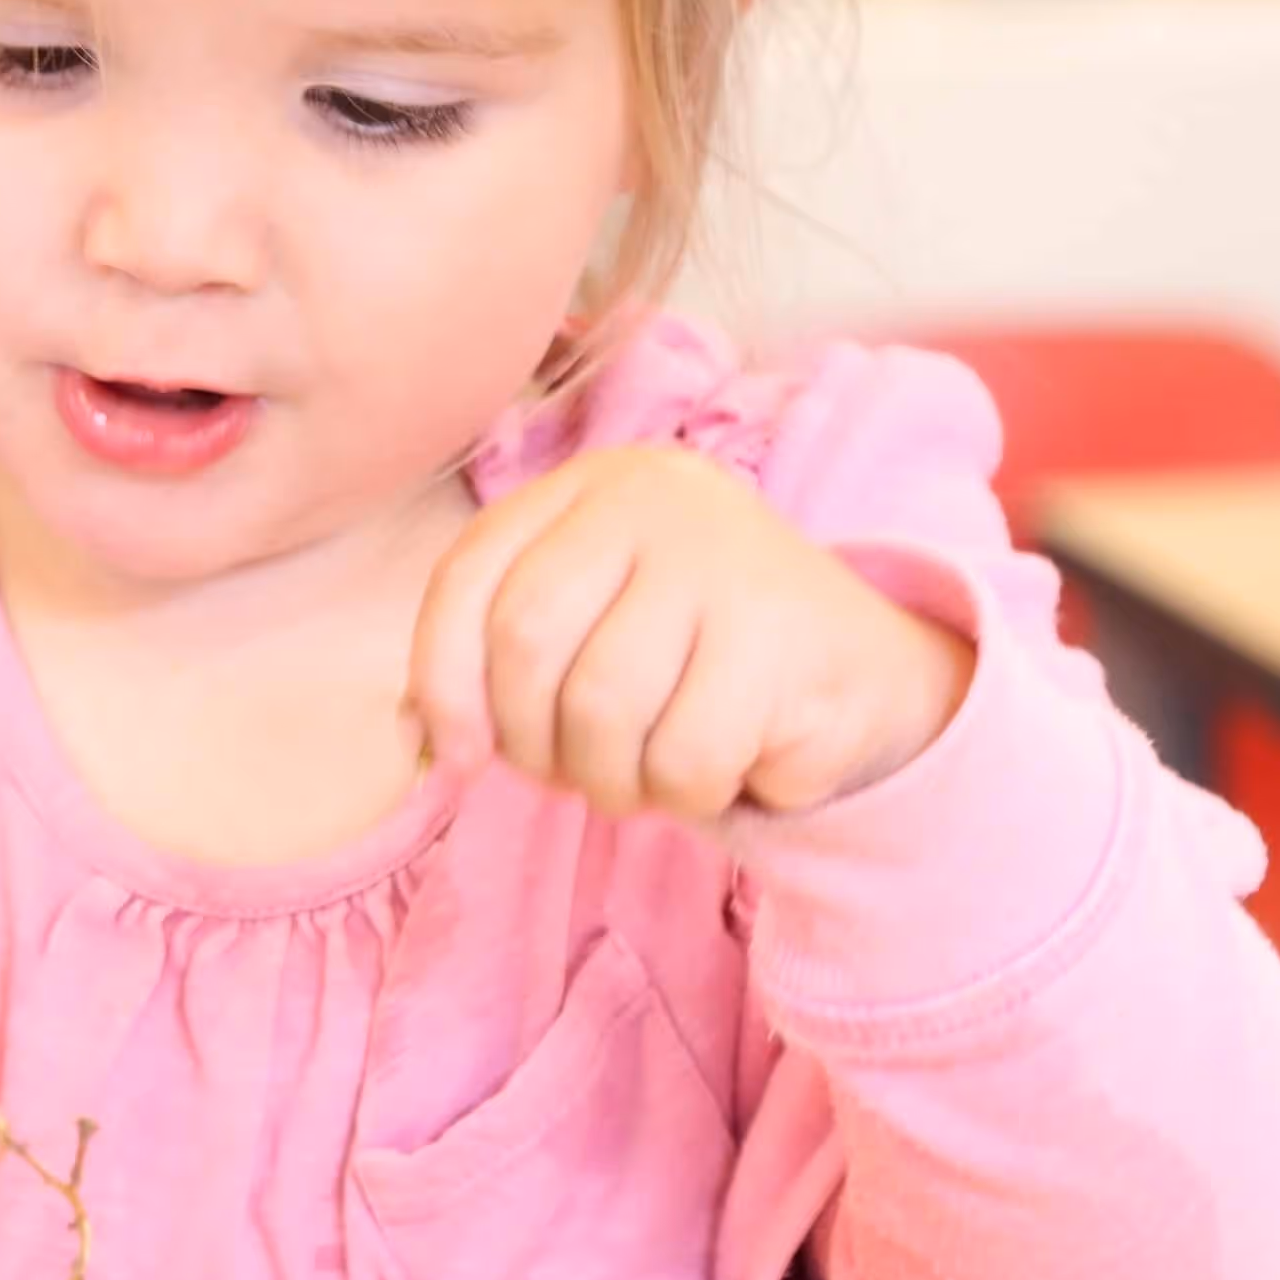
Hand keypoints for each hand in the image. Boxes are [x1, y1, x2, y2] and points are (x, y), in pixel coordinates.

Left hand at [409, 446, 976, 821]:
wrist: (863, 675)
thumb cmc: (695, 664)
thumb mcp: (592, 632)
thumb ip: (499, 661)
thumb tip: (416, 738)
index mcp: (590, 487)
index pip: (470, 577)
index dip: (444, 681)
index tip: (461, 757)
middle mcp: (654, 499)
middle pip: (527, 642)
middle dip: (534, 741)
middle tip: (576, 772)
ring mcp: (722, 557)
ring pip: (601, 709)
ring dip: (613, 779)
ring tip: (652, 772)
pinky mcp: (782, 633)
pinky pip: (683, 756)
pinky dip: (686, 793)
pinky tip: (724, 767)